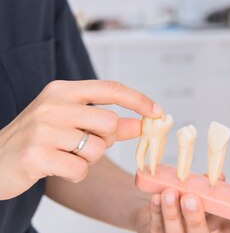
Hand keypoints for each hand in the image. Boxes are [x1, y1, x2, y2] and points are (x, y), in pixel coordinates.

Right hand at [0, 80, 161, 199]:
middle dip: (106, 140)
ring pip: (97, 148)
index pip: (110, 88)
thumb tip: (142, 123)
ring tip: (65, 155)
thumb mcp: (71, 123)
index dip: (138, 99)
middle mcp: (52, 105)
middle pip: (109, 122)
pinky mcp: (36, 155)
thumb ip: (106, 122)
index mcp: (61, 90)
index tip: (158, 112)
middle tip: (86, 145)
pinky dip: (75, 174)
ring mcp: (42, 130)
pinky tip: (56, 168)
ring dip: (88, 159)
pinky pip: (80, 170)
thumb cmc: (39, 140)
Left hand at [136, 188, 229, 232]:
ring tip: (169, 193)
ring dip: (171, 212)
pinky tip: (156, 198)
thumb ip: (214, 189)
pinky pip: (155, 226)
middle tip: (191, 199)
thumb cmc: (193, 202)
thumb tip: (218, 177)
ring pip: (175, 232)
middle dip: (194, 218)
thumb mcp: (208, 196)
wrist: (164, 209)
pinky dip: (155, 211)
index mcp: (220, 230)